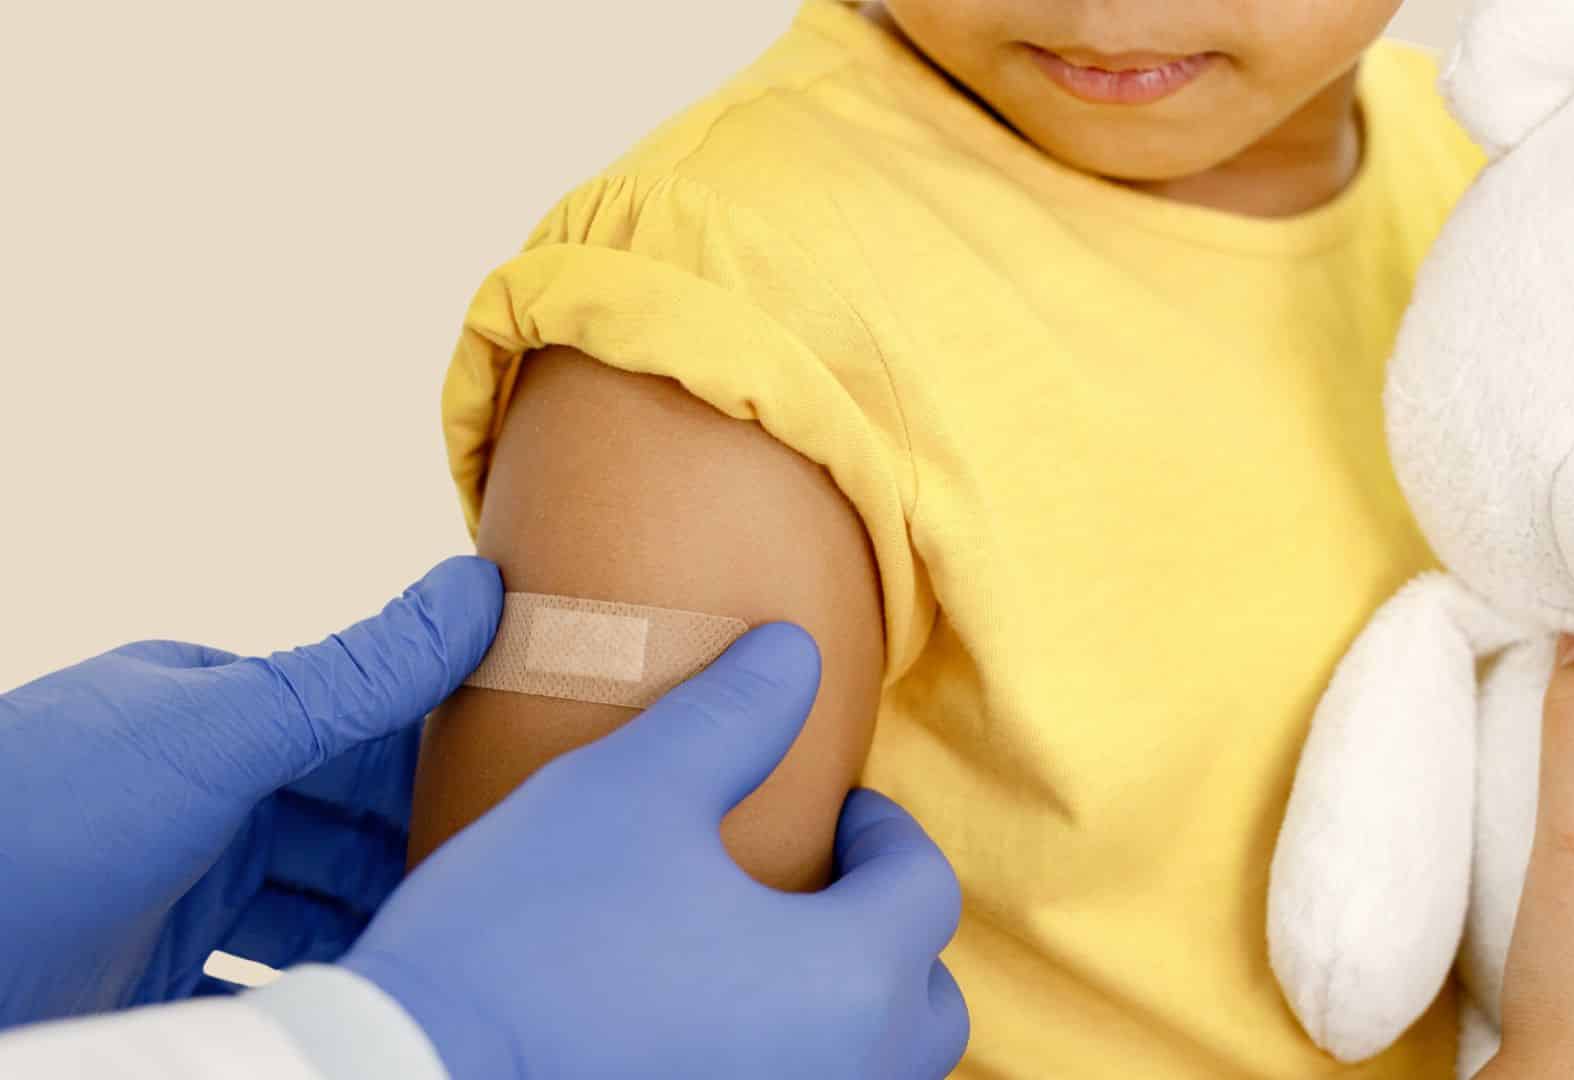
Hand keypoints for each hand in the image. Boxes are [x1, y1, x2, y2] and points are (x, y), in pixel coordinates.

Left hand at [0, 557, 501, 1025]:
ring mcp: (170, 884)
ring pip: (308, 902)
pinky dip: (312, 986)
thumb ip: (355, 673)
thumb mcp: (218, 729)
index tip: (522, 793)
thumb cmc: (45, 819)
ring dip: (370, 926)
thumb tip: (479, 586)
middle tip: (494, 890)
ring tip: (436, 956)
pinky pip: (260, 975)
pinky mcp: (149, 974)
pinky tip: (357, 1001)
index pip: (355, 724)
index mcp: (210, 709)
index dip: (439, 754)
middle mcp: (194, 791)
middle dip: (415, 849)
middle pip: (341, 821)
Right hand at [342, 623, 969, 1079]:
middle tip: (814, 886)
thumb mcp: (631, 789)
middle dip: (888, 934)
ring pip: (870, 1069)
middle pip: (924, 1003)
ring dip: (846, 1011)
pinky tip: (709, 1028)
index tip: (837, 808)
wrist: (411, 1077)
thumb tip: (795, 655)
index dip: (887, 831)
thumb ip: (733, 717)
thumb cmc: (530, 939)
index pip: (925, 889)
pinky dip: (789, 1060)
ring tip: (762, 957)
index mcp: (848, 978)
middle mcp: (845, 1074)